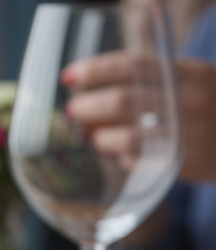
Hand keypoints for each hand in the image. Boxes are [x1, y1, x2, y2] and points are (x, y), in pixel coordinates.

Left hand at [63, 52, 215, 182]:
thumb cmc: (205, 110)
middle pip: (123, 100)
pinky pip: (140, 162)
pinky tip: (122, 156)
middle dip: (88, 106)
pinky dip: (123, 158)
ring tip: (95, 138)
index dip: (97, 70)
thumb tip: (87, 96)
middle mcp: (190, 101)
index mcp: (190, 74)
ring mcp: (188, 134)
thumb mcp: (188, 85)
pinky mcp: (184, 163)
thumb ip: (148, 86)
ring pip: (127, 137)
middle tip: (72, 110)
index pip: (134, 64)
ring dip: (101, 138)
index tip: (69, 76)